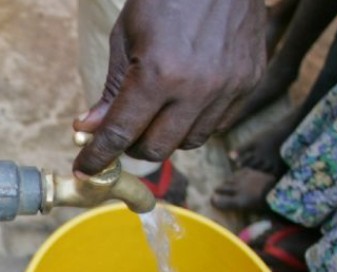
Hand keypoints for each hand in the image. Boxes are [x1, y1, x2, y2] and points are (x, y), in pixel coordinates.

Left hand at [73, 0, 265, 176]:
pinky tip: (184, 101)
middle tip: (121, 133)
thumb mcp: (126, 38)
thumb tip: (89, 129)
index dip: (98, 157)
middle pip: (156, 149)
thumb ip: (111, 90)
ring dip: (165, 137)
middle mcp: (197, 88)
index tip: (86, 168)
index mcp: (159, 74)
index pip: (120, 134)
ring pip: (188, 142)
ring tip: (154, 112)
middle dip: (131, 147)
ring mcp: (229, 87)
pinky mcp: (250, 82)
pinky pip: (217, 124)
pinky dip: (194, 122)